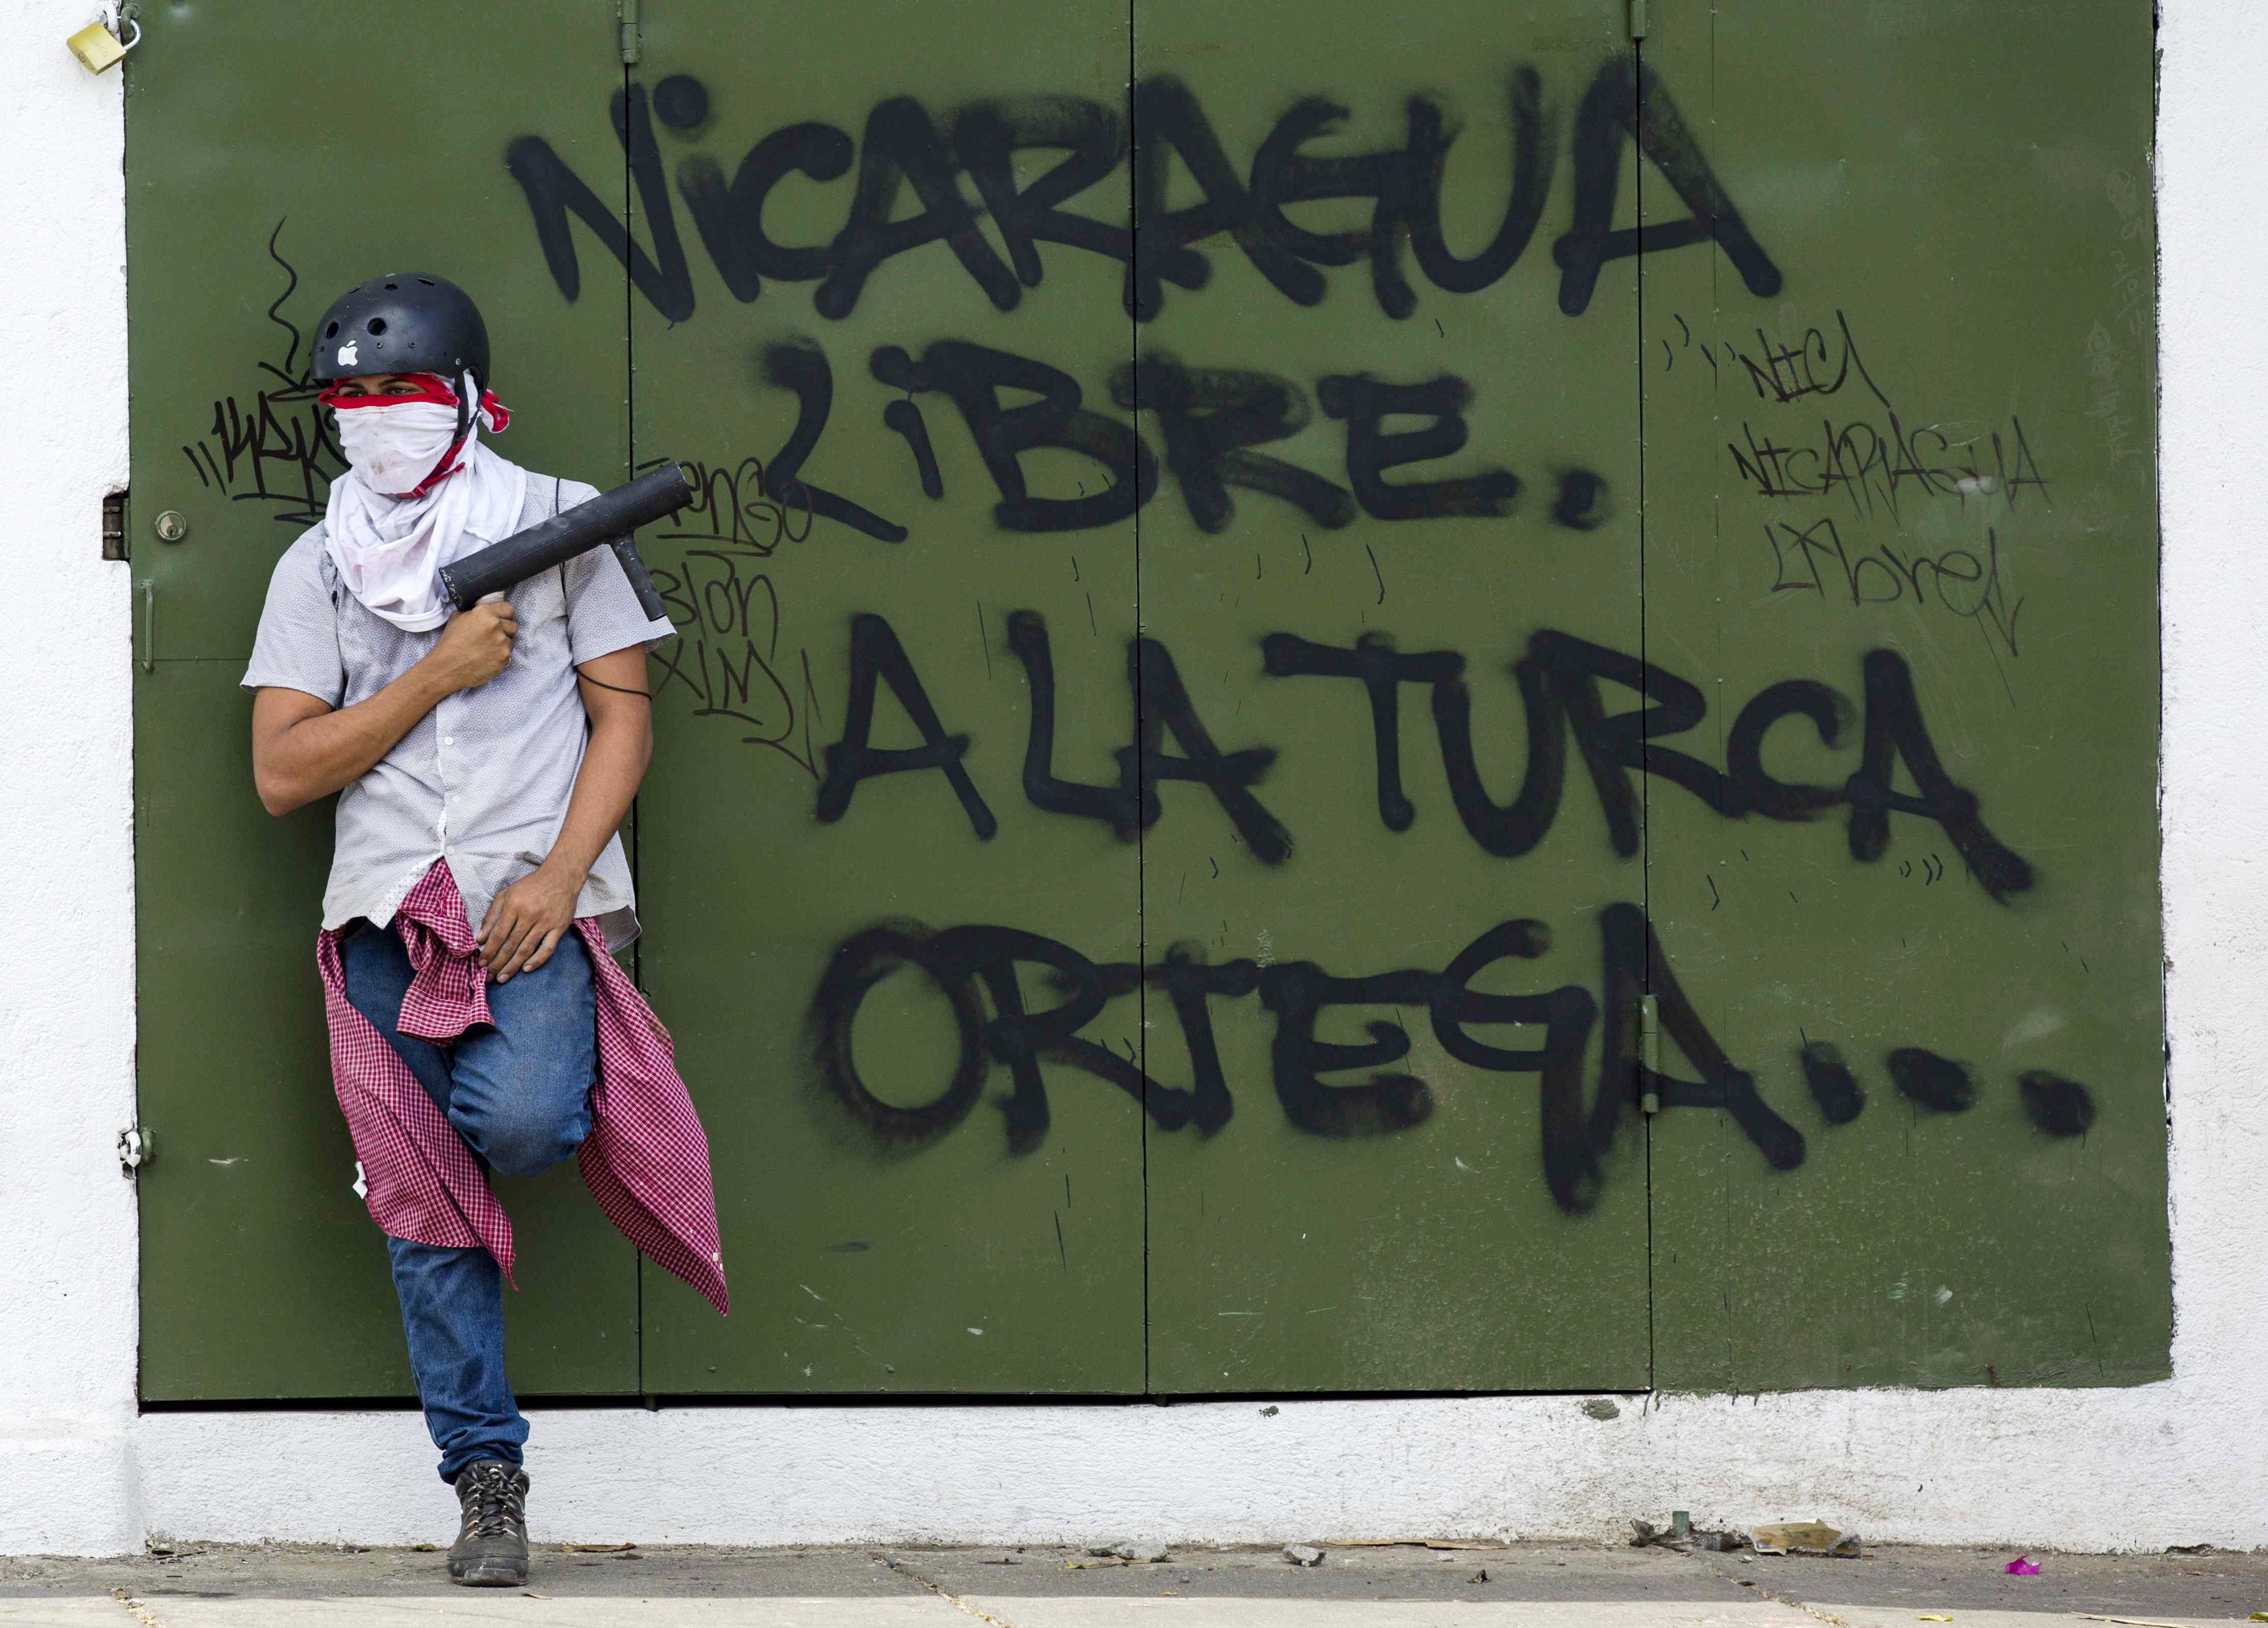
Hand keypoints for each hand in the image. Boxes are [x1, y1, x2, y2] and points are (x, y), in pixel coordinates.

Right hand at [423, 600, 517, 693]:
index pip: (508, 609)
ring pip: (510, 641)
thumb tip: (481, 612)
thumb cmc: (450, 643)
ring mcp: (502, 643)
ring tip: (486, 650)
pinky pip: (508, 655)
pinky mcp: (504, 658)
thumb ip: (473, 613)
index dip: (504, 615)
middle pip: (513, 626)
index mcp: (485, 613)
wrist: (447, 667)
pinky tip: (487, 659)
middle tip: (491, 637)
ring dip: (502, 645)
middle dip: (504, 630)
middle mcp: (496, 625)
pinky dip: (500, 657)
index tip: (500, 620)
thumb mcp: (457, 618)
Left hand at [479, 863, 581, 981]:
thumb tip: (481, 938)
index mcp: (514, 906)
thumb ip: (492, 915)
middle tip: (488, 977)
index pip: (498, 934)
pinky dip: (537, 960)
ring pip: (526, 949)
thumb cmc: (531, 886)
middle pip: (510, 945)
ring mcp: (546, 923)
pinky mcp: (559, 928)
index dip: (488, 951)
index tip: (481, 964)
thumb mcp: (506, 894)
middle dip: (497, 963)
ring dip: (513, 966)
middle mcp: (529, 915)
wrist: (561, 876)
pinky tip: (526, 969)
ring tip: (502, 978)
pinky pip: (548, 948)